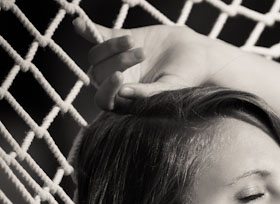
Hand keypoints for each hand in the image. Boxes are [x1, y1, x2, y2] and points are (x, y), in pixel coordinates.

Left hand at [73, 18, 213, 109]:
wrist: (197, 53)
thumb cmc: (188, 76)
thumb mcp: (171, 87)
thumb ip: (148, 92)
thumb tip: (123, 93)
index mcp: (129, 99)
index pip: (104, 100)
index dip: (106, 89)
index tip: (120, 76)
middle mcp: (119, 81)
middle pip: (99, 73)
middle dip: (119, 62)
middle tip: (143, 54)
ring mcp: (116, 60)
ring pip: (96, 55)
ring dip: (114, 46)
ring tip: (137, 43)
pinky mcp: (119, 40)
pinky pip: (96, 35)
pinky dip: (87, 30)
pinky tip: (79, 24)